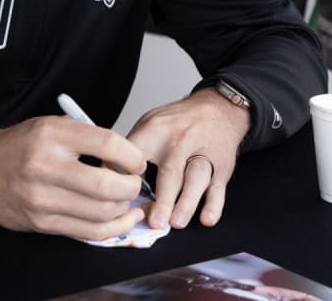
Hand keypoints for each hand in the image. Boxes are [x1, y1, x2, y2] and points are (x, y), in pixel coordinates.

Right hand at [0, 117, 146, 239]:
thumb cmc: (19, 146)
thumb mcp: (51, 126)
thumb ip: (87, 137)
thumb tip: (126, 156)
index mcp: (51, 135)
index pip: (106, 144)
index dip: (131, 155)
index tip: (136, 161)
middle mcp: (45, 166)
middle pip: (106, 185)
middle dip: (131, 186)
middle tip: (134, 183)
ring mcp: (41, 199)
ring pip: (100, 212)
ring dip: (124, 209)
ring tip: (127, 200)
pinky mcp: (41, 222)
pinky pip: (87, 231)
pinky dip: (112, 227)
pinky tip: (122, 219)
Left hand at [126, 87, 250, 229]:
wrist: (218, 109)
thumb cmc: (179, 122)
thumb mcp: (150, 123)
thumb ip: (132, 150)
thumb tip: (110, 179)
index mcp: (155, 132)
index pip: (136, 156)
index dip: (126, 178)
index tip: (119, 200)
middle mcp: (180, 142)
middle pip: (170, 172)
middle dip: (163, 200)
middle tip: (154, 222)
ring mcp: (202, 155)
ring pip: (196, 178)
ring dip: (187, 202)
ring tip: (176, 222)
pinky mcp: (221, 168)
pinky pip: (219, 187)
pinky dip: (214, 205)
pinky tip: (207, 218)